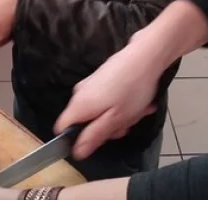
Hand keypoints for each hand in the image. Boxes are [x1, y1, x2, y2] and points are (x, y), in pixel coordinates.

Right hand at [54, 32, 180, 159]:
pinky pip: (108, 100)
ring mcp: (92, 84)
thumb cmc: (132, 90)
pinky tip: (139, 102)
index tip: (96, 140)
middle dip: (106, 127)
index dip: (75, 139)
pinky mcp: (103, 78)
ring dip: (119, 116)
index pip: (61, 129)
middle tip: (125, 124)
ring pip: (100, 112)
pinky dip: (123, 104)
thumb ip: (94, 136)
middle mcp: (79, 93)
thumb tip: (76, 152)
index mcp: (78, 105)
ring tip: (138, 111)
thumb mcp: (116, 119)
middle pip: (84, 122)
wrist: (147, 55)